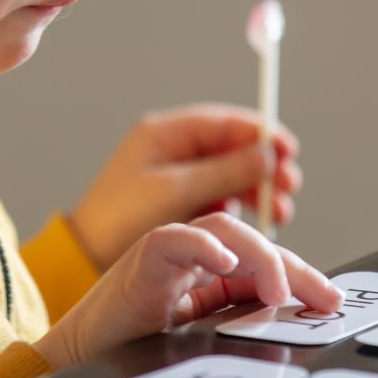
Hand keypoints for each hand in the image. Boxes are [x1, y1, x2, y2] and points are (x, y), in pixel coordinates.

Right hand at [35, 213, 341, 368]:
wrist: (76, 363)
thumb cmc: (131, 353)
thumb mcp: (200, 342)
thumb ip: (236, 326)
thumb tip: (289, 326)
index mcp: (204, 277)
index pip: (259, 260)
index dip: (299, 274)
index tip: (330, 302)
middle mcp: (187, 258)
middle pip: (246, 238)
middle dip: (289, 264)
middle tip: (318, 299)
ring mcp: (163, 256)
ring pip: (218, 228)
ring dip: (257, 254)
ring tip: (276, 290)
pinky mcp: (139, 265)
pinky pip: (171, 241)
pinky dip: (199, 244)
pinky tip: (223, 259)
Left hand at [70, 104, 301, 269]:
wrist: (89, 255)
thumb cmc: (121, 218)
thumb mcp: (177, 191)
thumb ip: (223, 171)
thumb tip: (266, 155)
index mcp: (164, 134)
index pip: (222, 123)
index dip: (259, 133)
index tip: (287, 149)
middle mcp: (172, 150)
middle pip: (230, 148)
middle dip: (263, 166)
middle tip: (288, 185)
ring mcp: (176, 176)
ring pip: (229, 174)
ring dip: (256, 189)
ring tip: (277, 211)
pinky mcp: (180, 202)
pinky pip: (219, 196)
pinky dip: (240, 205)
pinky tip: (253, 222)